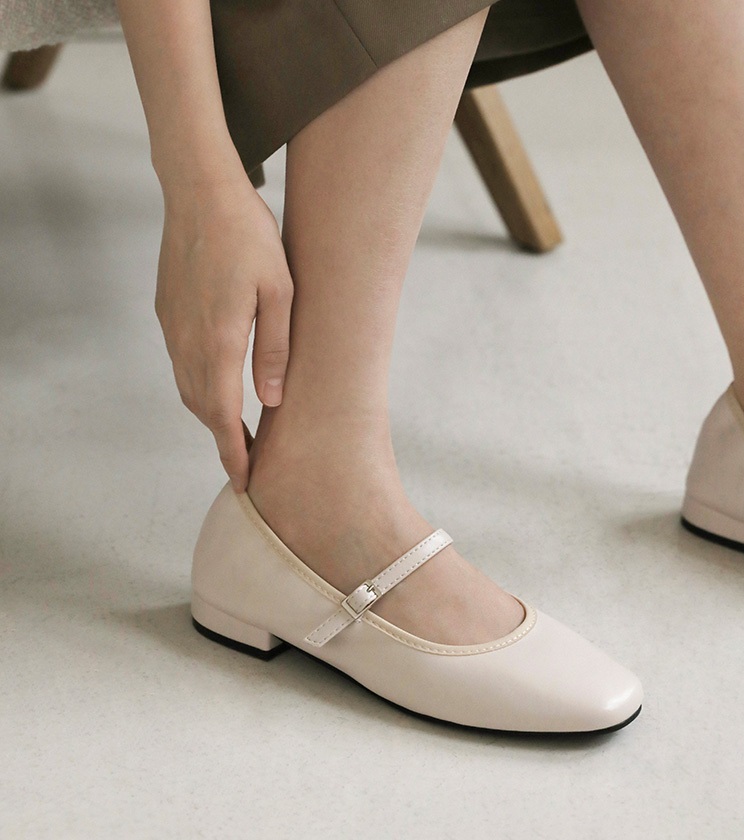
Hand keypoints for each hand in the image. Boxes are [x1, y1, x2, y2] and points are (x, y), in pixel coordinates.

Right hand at [155, 179, 292, 492]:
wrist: (200, 191)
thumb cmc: (250, 237)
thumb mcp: (281, 292)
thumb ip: (275, 349)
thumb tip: (270, 401)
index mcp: (219, 340)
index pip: (221, 415)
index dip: (231, 452)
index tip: (242, 481)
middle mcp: (188, 340)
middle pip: (200, 407)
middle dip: (221, 440)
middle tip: (246, 462)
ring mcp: (172, 326)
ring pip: (187, 387)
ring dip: (209, 415)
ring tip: (234, 431)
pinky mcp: (167, 312)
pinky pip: (180, 362)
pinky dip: (198, 386)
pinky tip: (216, 384)